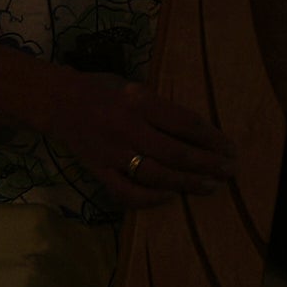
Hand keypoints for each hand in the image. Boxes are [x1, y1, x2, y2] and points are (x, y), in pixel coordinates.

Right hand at [59, 72, 232, 207]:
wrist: (57, 102)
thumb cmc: (101, 90)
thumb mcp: (133, 87)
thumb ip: (159, 108)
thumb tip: (194, 130)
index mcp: (139, 102)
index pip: (184, 123)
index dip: (211, 138)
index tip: (229, 147)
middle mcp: (128, 129)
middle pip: (175, 152)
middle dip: (207, 164)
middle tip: (229, 171)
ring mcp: (113, 153)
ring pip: (156, 175)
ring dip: (186, 183)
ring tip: (209, 186)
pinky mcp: (99, 171)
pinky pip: (127, 192)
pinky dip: (149, 199)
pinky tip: (168, 198)